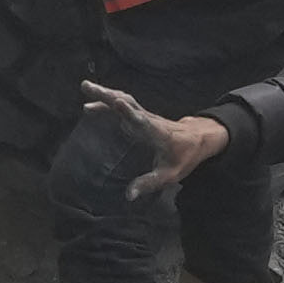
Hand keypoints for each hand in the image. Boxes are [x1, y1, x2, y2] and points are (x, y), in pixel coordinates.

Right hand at [94, 97, 237, 184]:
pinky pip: (122, 104)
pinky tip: (91, 104)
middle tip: (87, 87)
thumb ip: (149, 183)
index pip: (142, 121)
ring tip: (85, 87)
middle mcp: (148, 119)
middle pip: (127, 103)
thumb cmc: (184, 156)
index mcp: (157, 133)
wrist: (197, 138)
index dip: (129, 113)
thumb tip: (128, 195)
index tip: (117, 103)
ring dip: (104, 93)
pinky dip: (106, 101)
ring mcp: (144, 115)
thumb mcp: (170, 175)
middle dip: (107, 95)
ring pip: (123, 99)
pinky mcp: (140, 115)